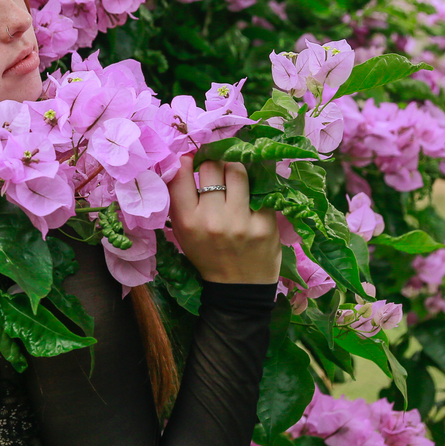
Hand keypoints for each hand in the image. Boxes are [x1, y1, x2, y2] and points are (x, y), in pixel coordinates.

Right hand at [167, 153, 281, 284]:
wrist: (238, 286)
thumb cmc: (207, 255)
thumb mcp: (183, 232)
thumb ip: (179, 201)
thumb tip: (182, 161)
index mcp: (187, 221)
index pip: (180, 175)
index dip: (186, 160)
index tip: (191, 158)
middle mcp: (212, 219)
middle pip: (211, 166)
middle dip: (212, 160)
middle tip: (215, 164)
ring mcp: (240, 220)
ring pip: (237, 171)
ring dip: (234, 166)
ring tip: (234, 172)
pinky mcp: (265, 223)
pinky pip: (261, 189)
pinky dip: (255, 185)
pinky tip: (252, 190)